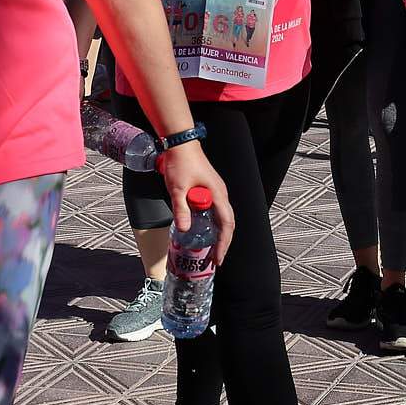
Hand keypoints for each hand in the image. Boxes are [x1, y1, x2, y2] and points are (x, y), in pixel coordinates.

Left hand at [157, 140, 233, 263]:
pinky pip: (214, 211)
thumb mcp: (177, 189)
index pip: (227, 224)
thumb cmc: (181, 163)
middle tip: (215, 260)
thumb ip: (181, 209)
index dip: (224, 243)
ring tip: (210, 250)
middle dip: (222, 243)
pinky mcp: (209, 189)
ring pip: (221, 218)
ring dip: (218, 235)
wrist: (180, 144)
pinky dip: (212, 225)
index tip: (218, 258)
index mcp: (218, 194)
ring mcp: (216, 191)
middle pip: (227, 223)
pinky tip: (203, 232)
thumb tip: (185, 230)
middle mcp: (221, 194)